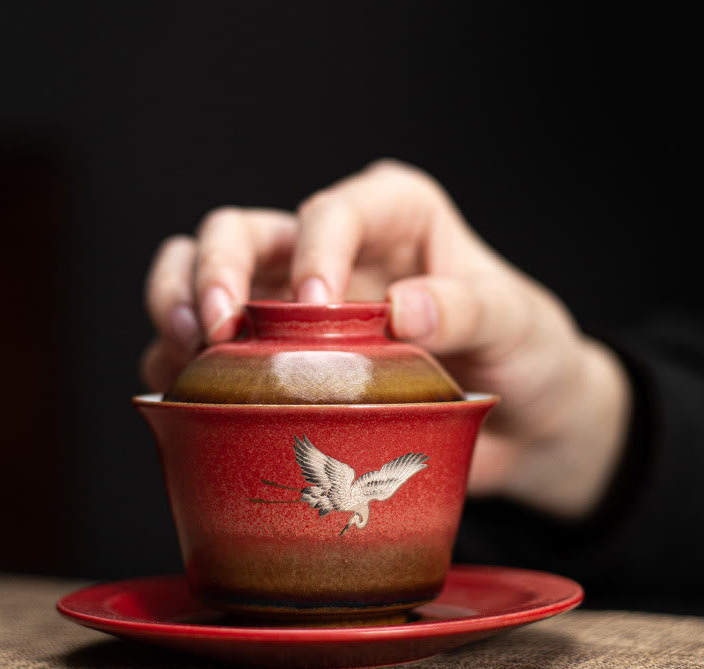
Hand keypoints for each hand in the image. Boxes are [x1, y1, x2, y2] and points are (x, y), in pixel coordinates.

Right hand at [142, 160, 630, 517]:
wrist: (520, 422)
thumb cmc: (525, 354)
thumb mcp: (518, 322)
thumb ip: (469, 308)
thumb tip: (402, 309)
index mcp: (393, 217)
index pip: (331, 210)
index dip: (313, 251)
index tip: (317, 310)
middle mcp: (333, 253)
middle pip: (242, 232)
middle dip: (214, 269)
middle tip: (212, 326)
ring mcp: (296, 309)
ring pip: (203, 277)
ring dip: (177, 305)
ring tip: (185, 350)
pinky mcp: (279, 362)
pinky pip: (210, 353)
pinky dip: (184, 365)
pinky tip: (190, 392)